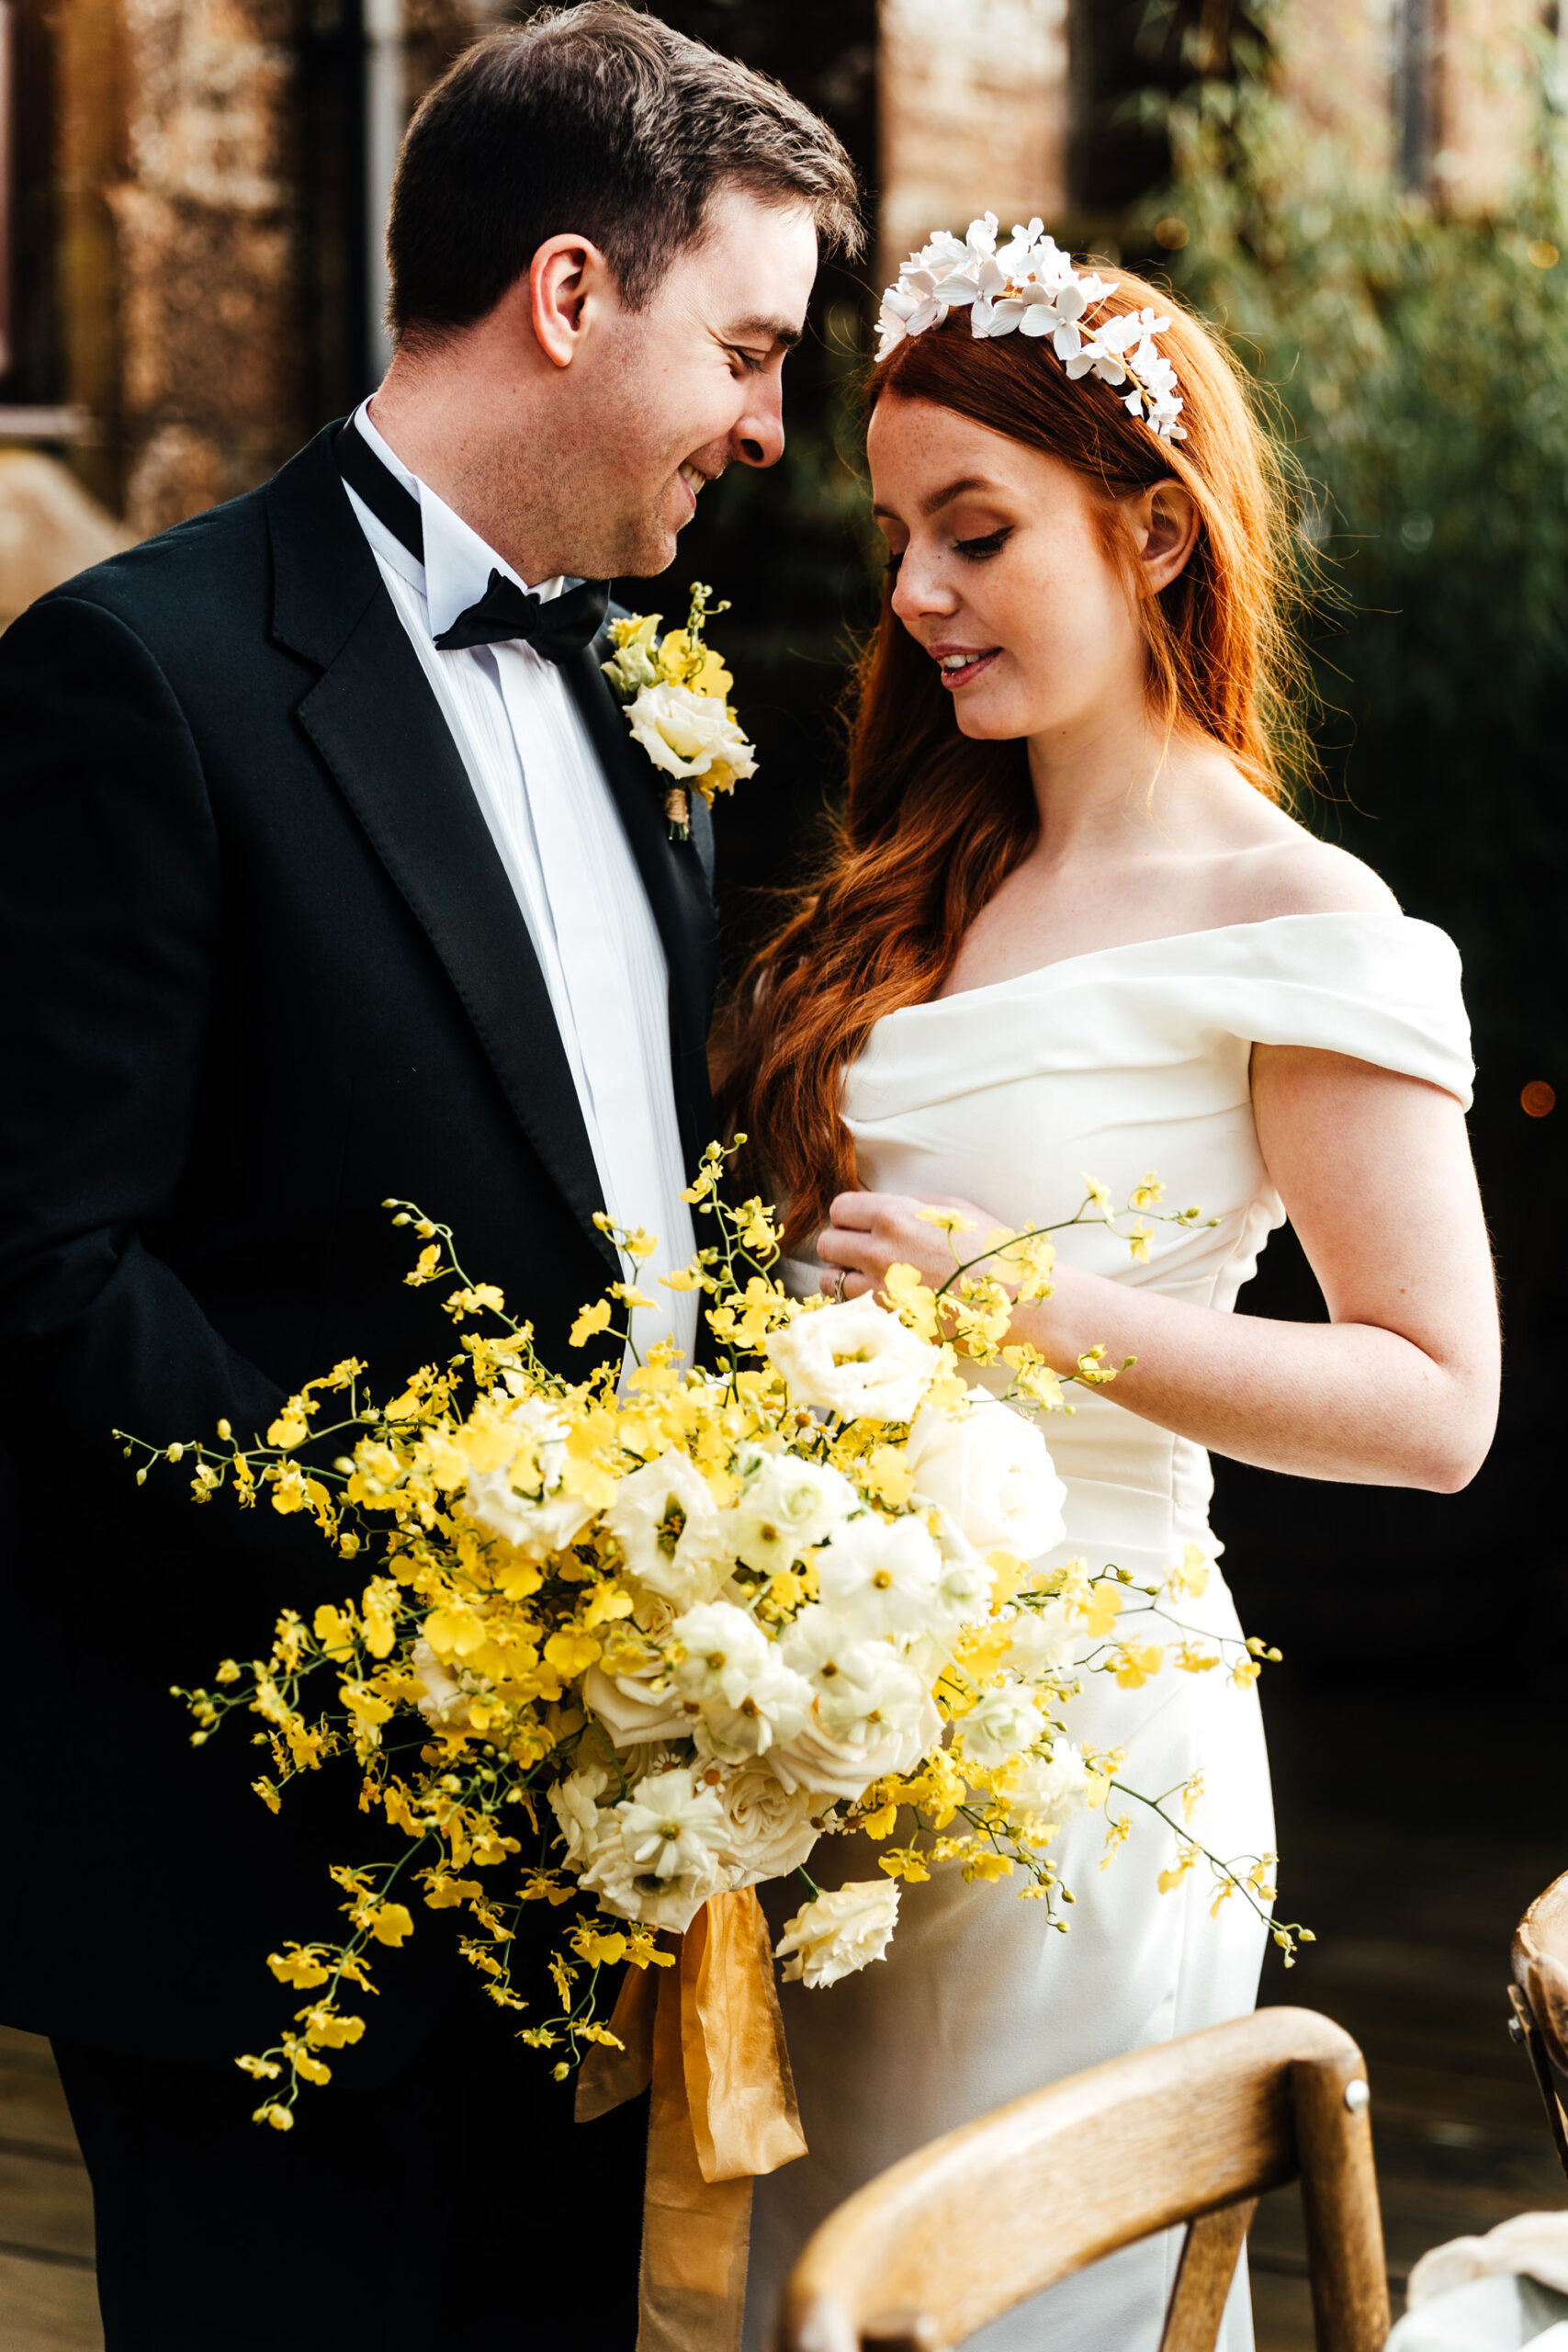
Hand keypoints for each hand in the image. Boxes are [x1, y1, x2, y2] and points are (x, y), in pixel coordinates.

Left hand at [816, 1192, 1010, 1302]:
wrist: (1019, 1301)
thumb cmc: (992, 1250)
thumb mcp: (954, 1209)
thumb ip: (908, 1205)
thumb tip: (878, 1207)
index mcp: (895, 1217)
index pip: (840, 1209)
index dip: (850, 1217)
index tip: (863, 1225)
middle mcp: (879, 1253)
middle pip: (827, 1244)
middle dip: (842, 1246)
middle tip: (866, 1253)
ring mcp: (880, 1292)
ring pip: (830, 1281)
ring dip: (846, 1279)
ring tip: (874, 1280)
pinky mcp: (887, 1323)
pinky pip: (851, 1311)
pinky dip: (860, 1307)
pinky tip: (886, 1302)